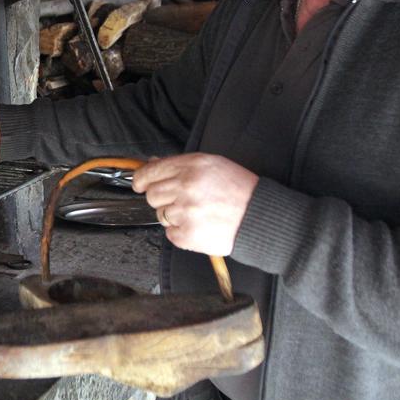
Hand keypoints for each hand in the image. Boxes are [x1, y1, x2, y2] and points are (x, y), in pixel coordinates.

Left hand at [132, 153, 257, 255]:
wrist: (260, 217)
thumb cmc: (239, 189)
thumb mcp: (212, 165)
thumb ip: (180, 165)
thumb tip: (152, 164)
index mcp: (191, 167)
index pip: (150, 172)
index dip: (141, 179)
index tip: (139, 184)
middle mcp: (186, 187)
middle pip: (152, 195)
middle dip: (162, 199)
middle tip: (180, 201)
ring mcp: (186, 212)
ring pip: (160, 215)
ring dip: (173, 216)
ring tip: (197, 213)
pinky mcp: (189, 235)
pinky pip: (170, 234)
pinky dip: (181, 233)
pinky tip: (199, 226)